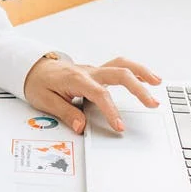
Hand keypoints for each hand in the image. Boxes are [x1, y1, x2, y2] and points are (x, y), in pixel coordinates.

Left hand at [23, 54, 161, 134]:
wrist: (32, 68)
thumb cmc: (38, 83)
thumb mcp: (45, 101)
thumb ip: (66, 113)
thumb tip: (81, 126)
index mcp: (76, 79)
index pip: (99, 95)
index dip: (112, 111)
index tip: (120, 126)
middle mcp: (89, 72)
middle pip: (119, 74)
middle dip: (138, 88)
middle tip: (152, 103)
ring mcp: (94, 70)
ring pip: (122, 65)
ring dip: (141, 73)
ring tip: (158, 83)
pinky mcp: (97, 72)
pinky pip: (119, 67)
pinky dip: (134, 71)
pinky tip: (146, 79)